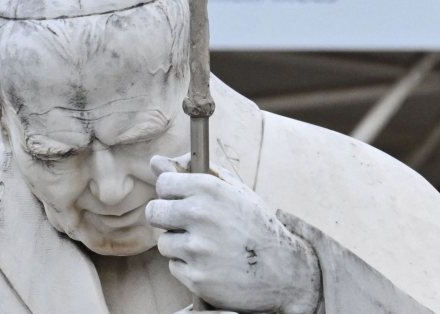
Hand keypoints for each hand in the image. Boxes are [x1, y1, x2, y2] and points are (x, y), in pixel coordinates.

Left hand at [146, 155, 321, 313]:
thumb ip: (193, 171)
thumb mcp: (233, 190)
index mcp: (208, 189)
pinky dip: (188, 266)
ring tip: (207, 246)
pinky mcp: (197, 278)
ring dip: (179, 244)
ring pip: (164, 242)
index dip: (172, 192)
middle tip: (188, 224)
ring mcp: (198, 249)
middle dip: (167, 217)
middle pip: (154, 212)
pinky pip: (174, 266)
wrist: (285, 272)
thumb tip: (155, 161)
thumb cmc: (255, 225)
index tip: (182, 199)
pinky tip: (210, 264)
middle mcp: (200, 215)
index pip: (163, 183)